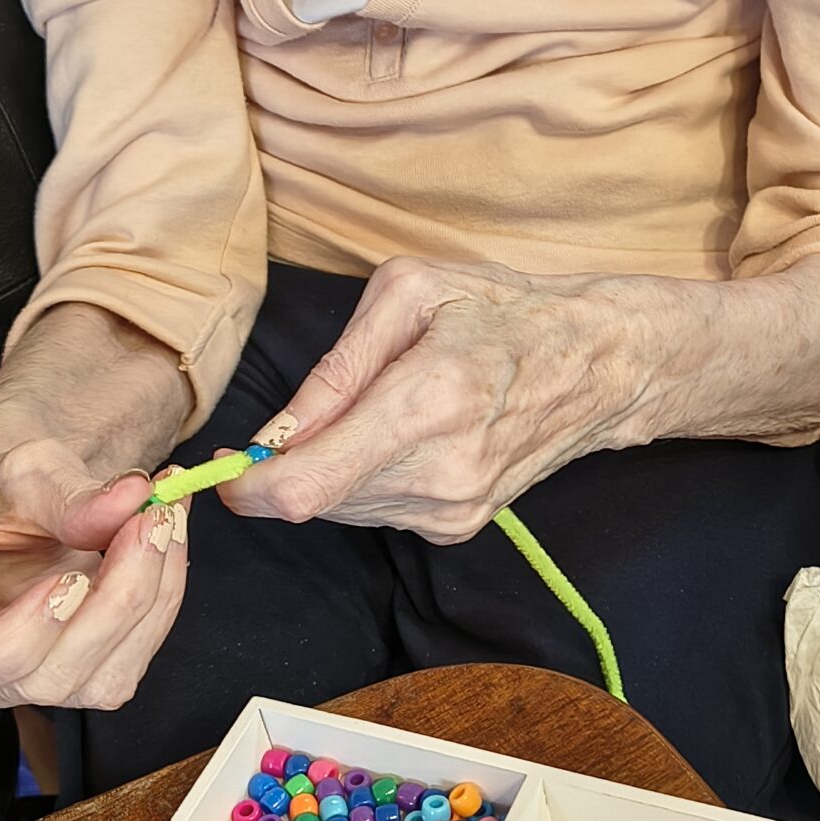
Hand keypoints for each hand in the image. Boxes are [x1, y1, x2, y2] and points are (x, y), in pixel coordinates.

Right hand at [0, 439, 187, 715]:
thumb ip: (64, 489)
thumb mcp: (19, 471)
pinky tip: (165, 541)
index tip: (68, 579)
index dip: (13, 640)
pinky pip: (131, 663)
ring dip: (151, 598)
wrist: (23, 508)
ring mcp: (19, 687)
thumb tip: (130, 497)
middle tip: (150, 519)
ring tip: (163, 519)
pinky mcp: (76, 682)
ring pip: (100, 682)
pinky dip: (163, 599)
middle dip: (115, 599)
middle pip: (43, 679)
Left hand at [220, 258, 626, 540]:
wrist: (598, 364)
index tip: (221, 469)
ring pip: (340, 509)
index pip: (306, 486)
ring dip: (330, 471)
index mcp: (425, 402)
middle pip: (314, 499)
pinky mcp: (460, 527)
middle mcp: (440, 471)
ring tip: (378, 412)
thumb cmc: (502, 313)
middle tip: (306, 417)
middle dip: (288, 465)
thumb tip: (275, 433)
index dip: (245, 488)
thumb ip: (335, 365)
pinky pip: (375, 513)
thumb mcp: (411, 293)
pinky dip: (365, 481)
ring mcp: (454, 509)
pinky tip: (402, 438)